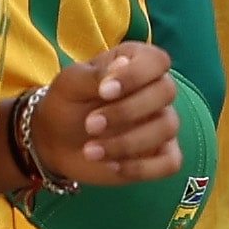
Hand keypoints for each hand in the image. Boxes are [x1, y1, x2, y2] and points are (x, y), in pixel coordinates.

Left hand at [36, 40, 178, 188]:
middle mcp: (155, 90)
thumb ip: (96, 74)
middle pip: (166, 92)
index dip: (136, 75)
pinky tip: (112, 166)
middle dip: (127, 111)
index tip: (104, 92)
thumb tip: (123, 65)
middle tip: (90, 125)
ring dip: (127, 142)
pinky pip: (171, 162)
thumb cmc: (67, 104)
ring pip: (167, 127)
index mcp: (137, 63)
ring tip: (90, 150)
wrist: (57, 142)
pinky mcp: (162, 155)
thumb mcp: (71, 83)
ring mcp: (162, 123)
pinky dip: (142, 167)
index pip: (157, 61)